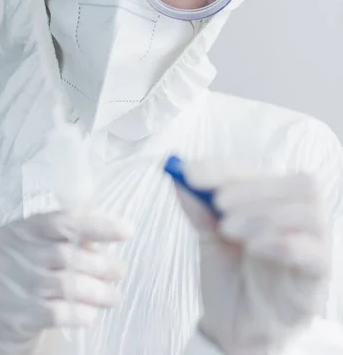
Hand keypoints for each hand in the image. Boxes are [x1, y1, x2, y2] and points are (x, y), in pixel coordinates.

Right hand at [0, 210, 131, 354]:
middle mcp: (9, 253)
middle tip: (120, 270)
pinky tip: (90, 314)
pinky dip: (78, 313)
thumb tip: (113, 232)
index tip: (126, 231)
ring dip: (96, 291)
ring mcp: (7, 285)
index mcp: (20, 229)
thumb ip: (70, 235)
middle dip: (100, 264)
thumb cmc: (28, 267)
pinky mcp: (12, 315)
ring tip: (114, 296)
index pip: (62, 221)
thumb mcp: (40, 243)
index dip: (97, 225)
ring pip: (64, 285)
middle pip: (65, 255)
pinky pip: (53, 313)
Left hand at [178, 161, 328, 354]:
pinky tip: (254, 247)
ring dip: (264, 213)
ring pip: (309, 211)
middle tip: (218, 203)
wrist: (233, 327)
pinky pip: (316, 252)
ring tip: (229, 229)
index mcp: (272, 200)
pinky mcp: (316, 278)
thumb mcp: (208, 237)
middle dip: (253, 188)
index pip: (256, 170)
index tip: (189, 173)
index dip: (223, 169)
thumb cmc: (229, 277)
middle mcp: (297, 217)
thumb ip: (200, 207)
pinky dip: (284, 242)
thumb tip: (181, 175)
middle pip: (298, 183)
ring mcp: (312, 245)